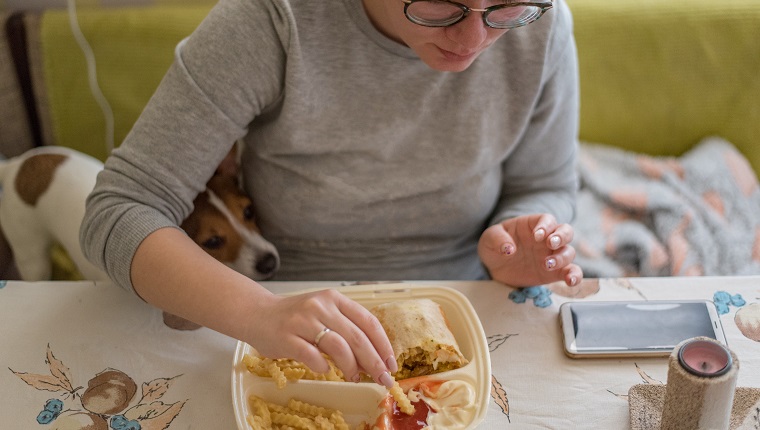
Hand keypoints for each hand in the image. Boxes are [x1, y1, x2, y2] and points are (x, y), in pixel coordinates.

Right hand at [247, 288, 397, 387]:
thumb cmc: (294, 317)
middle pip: (357, 337)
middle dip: (374, 362)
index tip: (391, 363)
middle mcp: (321, 307)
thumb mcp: (323, 314)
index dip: (383, 344)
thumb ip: (346, 330)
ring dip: (352, 367)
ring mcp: (304, 321)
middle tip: (383, 379)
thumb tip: (374, 360)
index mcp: (335, 299)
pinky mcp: (287, 337)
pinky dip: (323, 367)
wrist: (257, 314)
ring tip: (354, 377)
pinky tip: (325, 371)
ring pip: (339, 347)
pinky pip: (312, 356)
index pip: (368, 321)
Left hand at [478, 213, 582, 287]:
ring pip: (569, 252)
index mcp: (533, 225)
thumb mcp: (489, 238)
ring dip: (562, 258)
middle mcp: (547, 238)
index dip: (545, 226)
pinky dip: (575, 275)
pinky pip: (571, 272)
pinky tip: (571, 280)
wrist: (496, 265)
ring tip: (547, 265)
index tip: (537, 236)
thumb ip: (497, 239)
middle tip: (550, 244)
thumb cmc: (495, 245)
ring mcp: (552, 255)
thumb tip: (508, 249)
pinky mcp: (554, 272)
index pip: (547, 219)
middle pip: (566, 231)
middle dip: (561, 237)